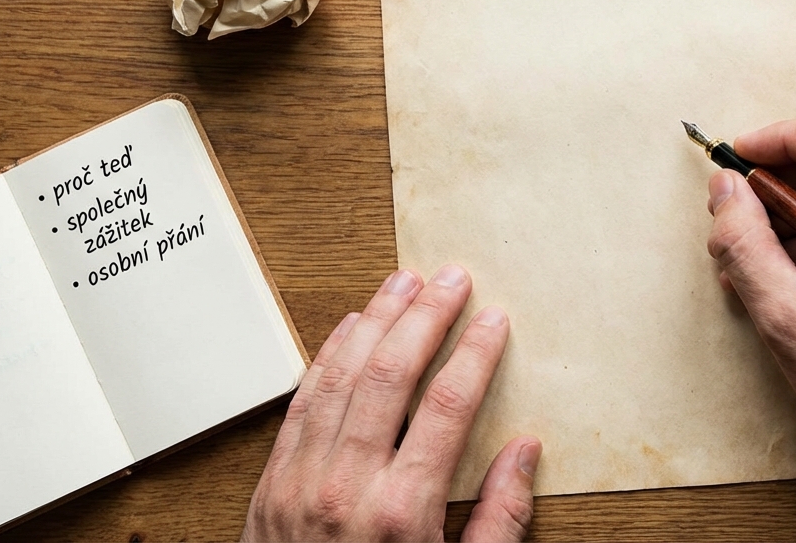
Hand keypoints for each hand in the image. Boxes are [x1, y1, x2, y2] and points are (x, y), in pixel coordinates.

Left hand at [242, 266, 540, 542]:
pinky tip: (348, 328)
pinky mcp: (270, 485)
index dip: (474, 352)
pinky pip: (301, 403)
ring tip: (403, 282)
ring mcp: (300, 482)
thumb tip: (525, 451)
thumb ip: (499, 522)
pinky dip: (326, 358)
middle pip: (390, 373)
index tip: (493, 319)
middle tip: (452, 277)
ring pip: (339, 375)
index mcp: (402, 513)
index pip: (448, 405)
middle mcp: (346, 487)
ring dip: (374, 321)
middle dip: (425, 317)